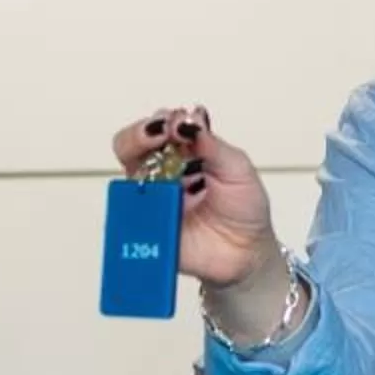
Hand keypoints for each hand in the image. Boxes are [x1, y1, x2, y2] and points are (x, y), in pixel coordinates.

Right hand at [111, 105, 279, 289]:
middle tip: (159, 133)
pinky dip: (134, 204)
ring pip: (127, 176)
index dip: (166, 121)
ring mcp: (153, 199)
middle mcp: (163, 172)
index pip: (163, 127)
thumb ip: (213, 145)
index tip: (178, 123)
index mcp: (185, 152)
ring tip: (157, 169)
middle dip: (140, 134)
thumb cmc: (244, 208)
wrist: (247, 253)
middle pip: (133, 146)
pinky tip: (153, 199)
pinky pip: (130, 215)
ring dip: (136, 166)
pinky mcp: (148, 227)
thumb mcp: (237, 168)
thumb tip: (189, 121)